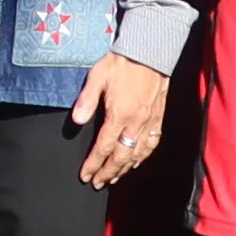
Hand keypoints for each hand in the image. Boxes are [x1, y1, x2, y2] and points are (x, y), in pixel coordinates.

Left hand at [67, 53, 168, 189]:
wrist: (150, 52)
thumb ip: (86, 100)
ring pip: (137, 153)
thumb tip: (76, 121)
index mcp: (118, 115)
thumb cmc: (121, 63)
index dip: (94, 164)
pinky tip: (137, 161)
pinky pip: (152, 143)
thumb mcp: (97, 76)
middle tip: (98, 183)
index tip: (86, 176)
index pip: (104, 147)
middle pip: (121, 156)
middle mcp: (135, 123)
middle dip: (108, 172)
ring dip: (125, 168)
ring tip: (114, 177)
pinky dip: (143, 156)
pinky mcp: (158, 117)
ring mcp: (149, 122)